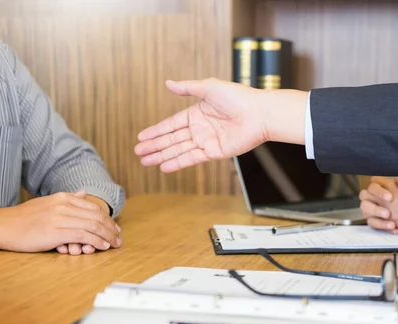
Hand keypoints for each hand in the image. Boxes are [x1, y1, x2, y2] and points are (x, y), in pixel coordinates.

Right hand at [0, 190, 121, 253]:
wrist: (3, 226)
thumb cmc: (24, 218)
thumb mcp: (48, 203)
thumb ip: (67, 198)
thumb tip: (83, 192)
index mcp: (63, 197)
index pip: (93, 207)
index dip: (107, 219)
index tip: (115, 228)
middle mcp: (63, 205)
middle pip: (96, 216)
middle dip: (111, 228)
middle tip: (119, 238)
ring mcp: (60, 217)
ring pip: (93, 225)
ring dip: (107, 236)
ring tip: (115, 244)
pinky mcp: (56, 231)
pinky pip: (83, 235)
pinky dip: (96, 241)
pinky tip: (102, 246)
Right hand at [134, 78, 307, 172]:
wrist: (259, 114)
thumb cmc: (238, 97)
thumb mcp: (209, 88)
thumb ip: (187, 88)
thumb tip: (168, 83)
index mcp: (196, 113)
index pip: (171, 124)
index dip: (155, 131)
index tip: (140, 137)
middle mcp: (199, 129)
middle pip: (172, 139)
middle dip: (154, 146)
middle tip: (138, 152)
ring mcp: (206, 141)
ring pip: (179, 150)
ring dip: (162, 156)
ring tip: (145, 162)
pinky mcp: (214, 152)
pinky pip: (192, 158)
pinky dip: (178, 163)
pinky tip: (164, 167)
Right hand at [359, 176, 397, 233]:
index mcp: (380, 187)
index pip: (373, 185)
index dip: (379, 191)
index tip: (390, 197)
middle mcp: (372, 197)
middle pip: (364, 196)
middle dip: (375, 205)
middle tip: (387, 213)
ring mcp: (371, 209)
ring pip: (365, 211)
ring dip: (377, 216)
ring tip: (391, 223)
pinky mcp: (374, 221)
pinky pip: (373, 224)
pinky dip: (383, 226)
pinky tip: (395, 228)